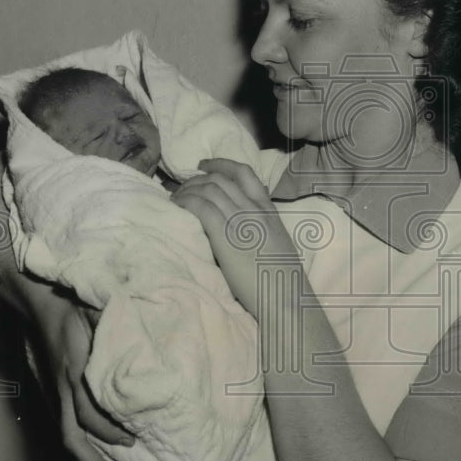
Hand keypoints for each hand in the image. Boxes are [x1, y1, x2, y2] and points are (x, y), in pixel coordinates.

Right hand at [40, 302, 134, 460]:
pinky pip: (65, 425)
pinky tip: (99, 451)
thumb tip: (152, 347)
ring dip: (87, 460)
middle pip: (73, 438)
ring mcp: (56, 391)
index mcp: (76, 372)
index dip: (111, 433)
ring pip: (67, 436)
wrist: (42, 301)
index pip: (91, 415)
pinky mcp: (55, 391)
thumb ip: (120, 332)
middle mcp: (65, 387)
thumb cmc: (76, 305)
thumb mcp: (100, 313)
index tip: (134, 442)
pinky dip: (82, 442)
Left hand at [170, 158, 300, 316]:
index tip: (204, 166)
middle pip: (220, 180)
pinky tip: (177, 208)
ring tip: (175, 199)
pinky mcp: (225, 234)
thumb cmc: (279, 277)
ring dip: (187, 191)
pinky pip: (200, 207)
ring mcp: (240, 220)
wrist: (284, 296)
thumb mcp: (274, 241)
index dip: (220, 164)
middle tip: (183, 188)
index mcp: (268, 209)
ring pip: (208, 190)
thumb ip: (258, 227)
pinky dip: (185, 203)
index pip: (244, 173)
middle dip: (197, 179)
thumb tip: (237, 225)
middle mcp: (254, 209)